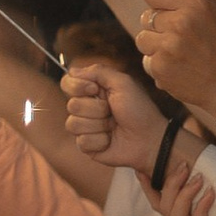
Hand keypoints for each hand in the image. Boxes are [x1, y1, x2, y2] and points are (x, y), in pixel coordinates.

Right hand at [61, 59, 175, 175]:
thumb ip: (98, 71)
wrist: (149, 139)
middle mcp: (86, 107)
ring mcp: (85, 127)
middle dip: (96, 109)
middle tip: (112, 112)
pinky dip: (100, 140)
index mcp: (93, 90)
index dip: (77, 86)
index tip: (94, 89)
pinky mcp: (86, 145)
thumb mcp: (123, 83)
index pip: (67, 82)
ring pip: (73, 124)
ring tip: (113, 127)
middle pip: (71, 105)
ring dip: (99, 125)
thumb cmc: (139, 110)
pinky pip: (82, 141)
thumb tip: (73, 70)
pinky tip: (110, 140)